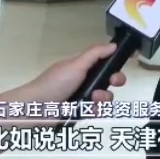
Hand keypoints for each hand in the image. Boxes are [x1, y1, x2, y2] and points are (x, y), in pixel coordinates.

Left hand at [11, 43, 126, 103]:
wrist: (35, 109)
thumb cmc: (55, 83)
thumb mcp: (75, 64)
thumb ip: (95, 54)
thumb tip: (113, 45)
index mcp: (82, 67)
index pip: (104, 63)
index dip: (115, 63)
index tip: (124, 62)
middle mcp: (84, 81)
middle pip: (109, 80)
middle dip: (115, 80)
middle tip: (114, 82)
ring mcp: (83, 98)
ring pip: (106, 97)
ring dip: (105, 97)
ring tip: (94, 99)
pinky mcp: (82, 114)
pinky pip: (98, 112)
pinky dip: (98, 111)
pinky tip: (91, 110)